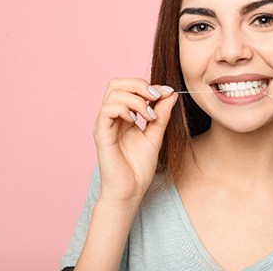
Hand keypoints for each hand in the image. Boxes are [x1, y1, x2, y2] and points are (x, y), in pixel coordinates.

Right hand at [93, 78, 177, 203]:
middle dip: (140, 85)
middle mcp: (111, 117)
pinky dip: (125, 109)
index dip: (149, 86)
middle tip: (157, 97)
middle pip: (117, 84)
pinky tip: (137, 121)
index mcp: (123, 116)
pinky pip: (107, 109)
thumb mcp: (156, 134)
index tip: (168, 92)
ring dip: (136, 99)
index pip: (129, 88)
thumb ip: (161, 114)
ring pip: (113, 93)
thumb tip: (171, 93)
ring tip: (149, 116)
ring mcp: (104, 124)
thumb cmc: (139, 166)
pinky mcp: (101, 133)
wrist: (131, 190)